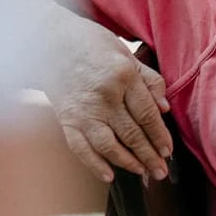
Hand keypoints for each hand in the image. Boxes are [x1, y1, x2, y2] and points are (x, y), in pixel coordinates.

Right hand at [36, 2, 173, 182]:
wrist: (46, 40)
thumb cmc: (90, 43)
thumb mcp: (125, 53)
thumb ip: (148, 80)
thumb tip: (164, 108)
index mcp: (124, 76)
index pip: (148, 114)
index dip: (160, 136)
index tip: (168, 151)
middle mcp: (105, 95)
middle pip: (132, 134)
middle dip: (149, 156)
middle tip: (160, 171)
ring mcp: (83, 110)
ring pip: (110, 145)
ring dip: (128, 163)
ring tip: (142, 172)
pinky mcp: (66, 119)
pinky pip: (81, 148)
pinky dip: (95, 164)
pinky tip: (109, 175)